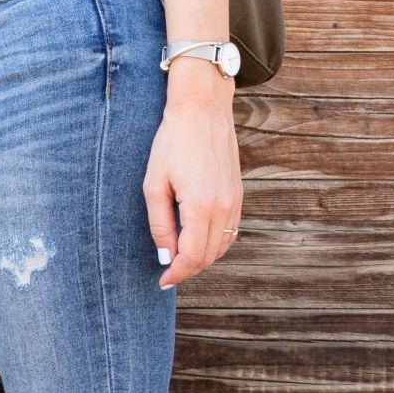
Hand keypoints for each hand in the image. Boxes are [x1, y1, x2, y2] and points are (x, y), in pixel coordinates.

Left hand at [142, 68, 242, 287]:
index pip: (191, 256)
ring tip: (180, 259)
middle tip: (167, 274)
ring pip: (222, 247)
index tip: (162, 282)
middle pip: (209, 257)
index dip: (176, 274)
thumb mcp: (154, 184)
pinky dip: (214, 243)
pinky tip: (197, 240)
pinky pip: (230, 231)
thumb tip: (166, 255)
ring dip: (202, 259)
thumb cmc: (172, 143)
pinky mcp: (238, 194)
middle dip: (188, 270)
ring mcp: (235, 201)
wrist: (202, 110)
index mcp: (201, 206)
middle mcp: (224, 207)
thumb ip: (160, 224)